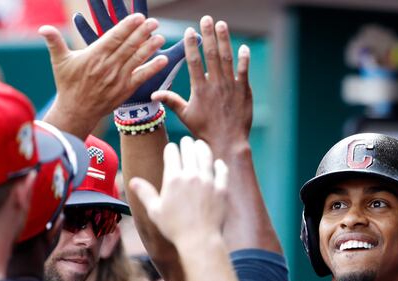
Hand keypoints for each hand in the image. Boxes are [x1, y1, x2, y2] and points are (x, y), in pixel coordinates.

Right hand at [39, 14, 167, 137]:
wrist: (76, 111)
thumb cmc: (68, 84)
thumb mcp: (59, 61)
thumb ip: (55, 42)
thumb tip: (43, 28)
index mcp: (94, 56)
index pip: (114, 37)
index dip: (127, 27)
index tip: (138, 17)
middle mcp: (108, 66)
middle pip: (128, 46)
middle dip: (142, 33)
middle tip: (154, 22)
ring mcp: (118, 78)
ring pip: (137, 59)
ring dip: (150, 48)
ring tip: (160, 37)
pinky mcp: (125, 90)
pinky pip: (141, 76)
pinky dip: (153, 68)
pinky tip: (163, 59)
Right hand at [130, 137, 228, 244]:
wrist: (199, 239)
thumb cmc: (174, 228)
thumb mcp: (155, 211)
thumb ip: (145, 193)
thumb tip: (132, 180)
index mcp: (173, 178)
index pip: (172, 154)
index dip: (171, 148)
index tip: (171, 147)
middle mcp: (191, 176)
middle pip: (189, 151)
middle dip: (187, 144)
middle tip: (186, 141)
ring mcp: (208, 181)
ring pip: (206, 157)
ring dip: (203, 148)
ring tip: (200, 145)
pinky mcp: (222, 189)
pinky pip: (222, 171)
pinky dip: (219, 165)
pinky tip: (217, 163)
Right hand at [152, 16, 251, 157]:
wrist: (228, 142)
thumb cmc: (205, 131)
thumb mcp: (186, 115)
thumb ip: (171, 101)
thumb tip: (153, 95)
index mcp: (200, 89)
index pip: (194, 62)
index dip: (191, 45)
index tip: (189, 30)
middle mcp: (215, 85)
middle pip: (211, 54)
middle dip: (208, 35)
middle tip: (207, 19)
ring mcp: (230, 86)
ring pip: (227, 59)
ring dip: (225, 40)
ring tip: (222, 25)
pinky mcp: (244, 91)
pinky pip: (244, 71)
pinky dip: (244, 59)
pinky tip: (243, 47)